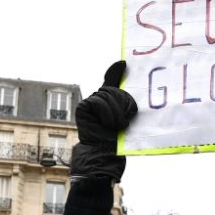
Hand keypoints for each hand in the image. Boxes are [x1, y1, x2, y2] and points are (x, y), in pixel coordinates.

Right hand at [72, 61, 136, 180]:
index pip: (112, 81)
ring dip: (116, 112)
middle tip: (124, 121)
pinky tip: (105, 123)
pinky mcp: (83, 106)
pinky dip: (106, 113)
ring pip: (108, 95)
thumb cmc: (117, 137)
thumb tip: (131, 91)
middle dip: (123, 103)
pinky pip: (99, 102)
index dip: (116, 71)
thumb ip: (125, 100)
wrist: (105, 152)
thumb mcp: (126, 115)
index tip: (124, 63)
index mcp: (110, 100)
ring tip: (116, 126)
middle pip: (114, 89)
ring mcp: (90, 102)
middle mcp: (99, 99)